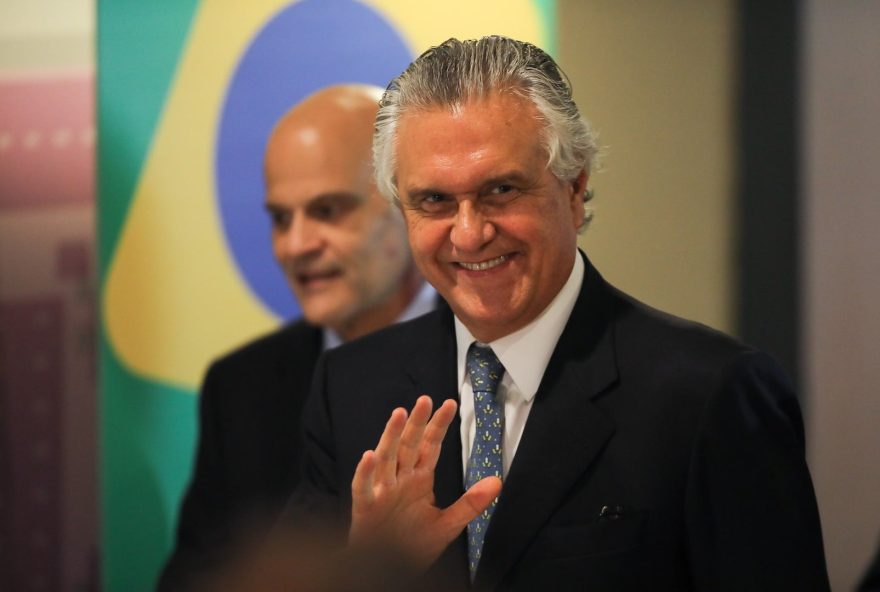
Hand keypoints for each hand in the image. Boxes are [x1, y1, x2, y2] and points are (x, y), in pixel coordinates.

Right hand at [349, 395, 501, 569]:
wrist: (390, 568)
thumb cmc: (412, 545)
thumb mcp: (448, 524)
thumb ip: (471, 503)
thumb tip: (497, 482)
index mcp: (419, 479)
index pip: (430, 446)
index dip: (439, 425)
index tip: (450, 404)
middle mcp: (400, 479)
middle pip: (408, 445)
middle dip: (416, 422)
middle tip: (425, 400)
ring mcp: (382, 491)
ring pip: (386, 458)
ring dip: (391, 436)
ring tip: (399, 414)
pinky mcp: (366, 507)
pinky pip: (363, 487)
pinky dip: (365, 472)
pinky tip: (369, 456)